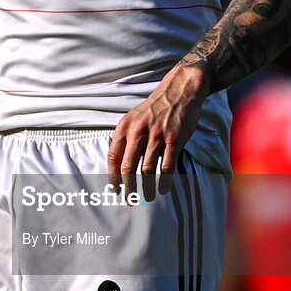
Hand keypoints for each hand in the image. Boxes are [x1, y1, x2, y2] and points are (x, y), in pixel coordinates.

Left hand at [107, 66, 207, 199]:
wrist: (178, 92)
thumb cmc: (155, 108)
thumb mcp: (134, 118)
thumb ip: (126, 137)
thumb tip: (119, 163)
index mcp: (125, 127)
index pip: (113, 157)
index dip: (113, 177)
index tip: (114, 190)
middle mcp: (138, 131)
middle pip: (128, 167)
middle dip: (128, 187)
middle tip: (129, 199)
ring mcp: (156, 135)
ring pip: (147, 170)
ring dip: (146, 188)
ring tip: (147, 198)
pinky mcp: (174, 139)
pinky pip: (167, 166)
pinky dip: (164, 181)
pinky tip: (162, 189)